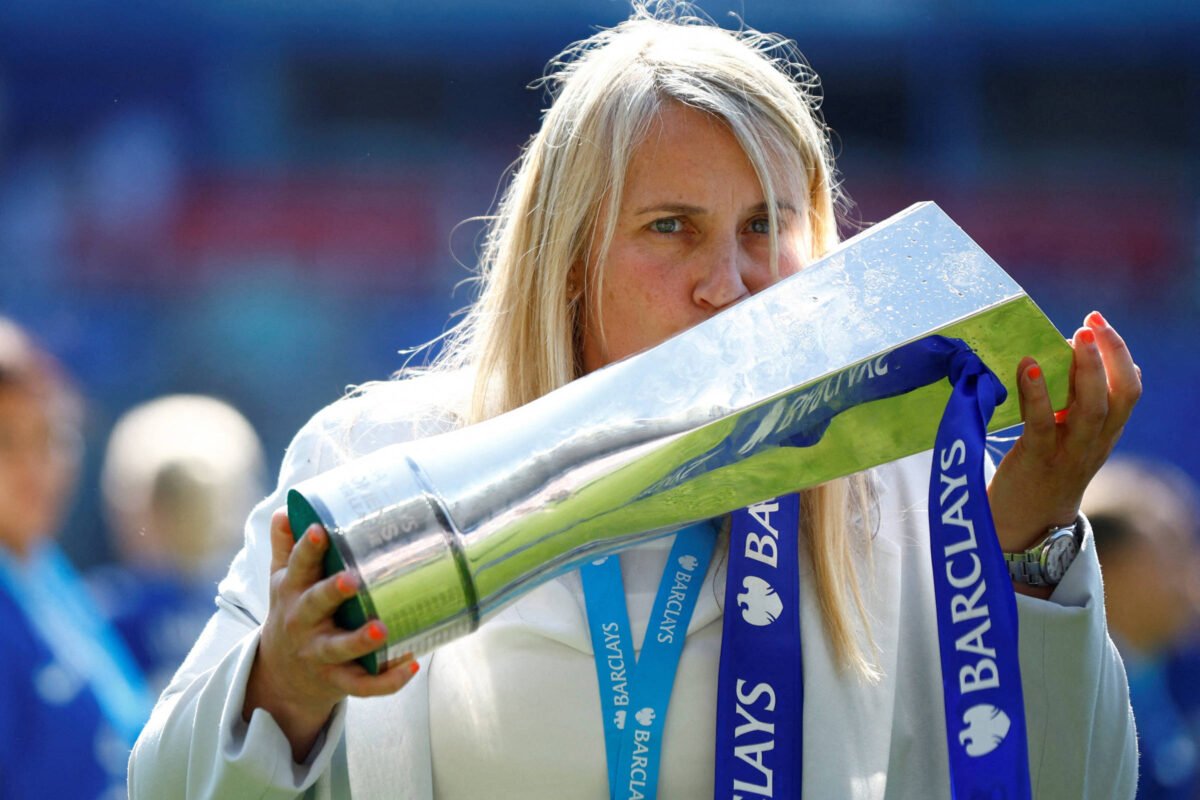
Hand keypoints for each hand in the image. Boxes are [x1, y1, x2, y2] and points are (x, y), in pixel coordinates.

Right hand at [243, 509, 419, 761]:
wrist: (281, 676)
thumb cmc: (292, 613)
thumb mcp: (282, 582)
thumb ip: (286, 547)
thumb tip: (286, 510)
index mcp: (292, 593)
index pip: (298, 567)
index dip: (307, 548)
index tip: (320, 529)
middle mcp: (303, 623)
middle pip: (315, 606)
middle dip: (332, 592)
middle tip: (353, 579)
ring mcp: (320, 653)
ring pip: (339, 649)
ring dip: (360, 642)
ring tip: (383, 630)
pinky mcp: (337, 680)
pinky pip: (362, 684)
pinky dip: (387, 680)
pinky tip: (411, 663)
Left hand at [988, 311, 1141, 555]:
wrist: (1023, 527)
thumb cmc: (1041, 473)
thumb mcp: (1068, 439)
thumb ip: (1072, 407)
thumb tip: (1058, 357)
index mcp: (1105, 434)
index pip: (1129, 391)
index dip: (1120, 355)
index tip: (1099, 324)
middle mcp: (1094, 443)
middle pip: (1119, 395)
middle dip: (1110, 354)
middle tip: (1092, 322)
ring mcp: (1069, 453)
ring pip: (1091, 409)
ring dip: (1085, 370)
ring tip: (1075, 337)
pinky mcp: (1037, 460)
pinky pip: (1043, 423)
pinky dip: (1038, 393)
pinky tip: (1028, 368)